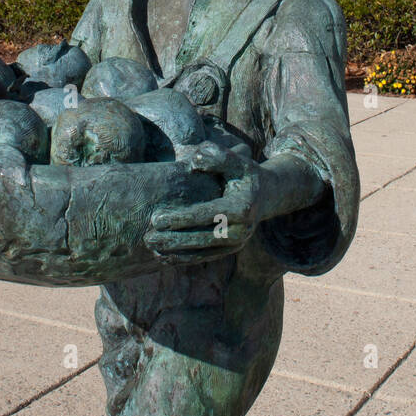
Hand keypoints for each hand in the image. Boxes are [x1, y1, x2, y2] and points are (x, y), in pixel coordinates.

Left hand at [146, 154, 260, 262]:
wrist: (267, 196)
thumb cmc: (245, 174)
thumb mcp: (238, 160)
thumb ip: (218, 156)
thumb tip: (195, 160)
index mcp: (242, 208)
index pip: (206, 215)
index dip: (181, 218)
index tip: (156, 218)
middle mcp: (241, 230)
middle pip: (202, 237)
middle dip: (173, 239)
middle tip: (148, 237)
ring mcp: (236, 243)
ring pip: (201, 251)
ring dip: (175, 252)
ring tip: (151, 247)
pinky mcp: (230, 250)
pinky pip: (204, 257)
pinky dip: (183, 259)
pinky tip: (163, 257)